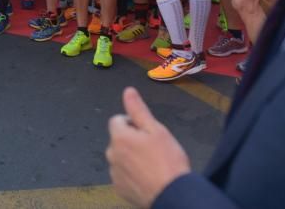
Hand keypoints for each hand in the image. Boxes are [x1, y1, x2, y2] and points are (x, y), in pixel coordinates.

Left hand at [106, 87, 190, 207]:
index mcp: (119, 137)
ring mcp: (114, 173)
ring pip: (120, 158)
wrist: (173, 194)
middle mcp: (111, 154)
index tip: (147, 132)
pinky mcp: (119, 188)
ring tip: (151, 164)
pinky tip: (147, 177)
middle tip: (152, 149)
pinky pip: (123, 175)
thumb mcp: (156, 129)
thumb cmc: (167, 160)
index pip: (118, 120)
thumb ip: (138, 110)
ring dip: (131, 157)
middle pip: (118, 139)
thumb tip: (128, 91)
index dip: (133, 123)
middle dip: (132, 140)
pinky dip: (132, 174)